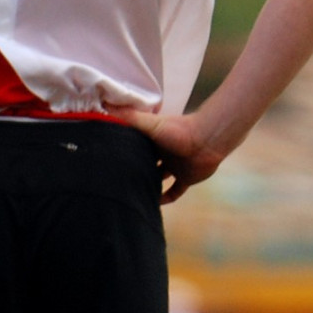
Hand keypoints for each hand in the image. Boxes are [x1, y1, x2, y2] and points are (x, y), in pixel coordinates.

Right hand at [110, 108, 225, 204]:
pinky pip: (175, 191)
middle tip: (117, 182)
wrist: (207, 141)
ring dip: (150, 184)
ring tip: (133, 194)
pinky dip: (167, 198)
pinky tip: (155, 204)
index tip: (108, 160)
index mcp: (154, 139)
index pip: (135, 146)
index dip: (124, 151)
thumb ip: (130, 118)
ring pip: (159, 177)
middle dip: (135, 170)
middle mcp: (164, 152)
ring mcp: (175, 165)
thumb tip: (105, 108)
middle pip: (146, 162)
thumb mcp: (150, 124)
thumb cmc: (178, 130)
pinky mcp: (186, 178)